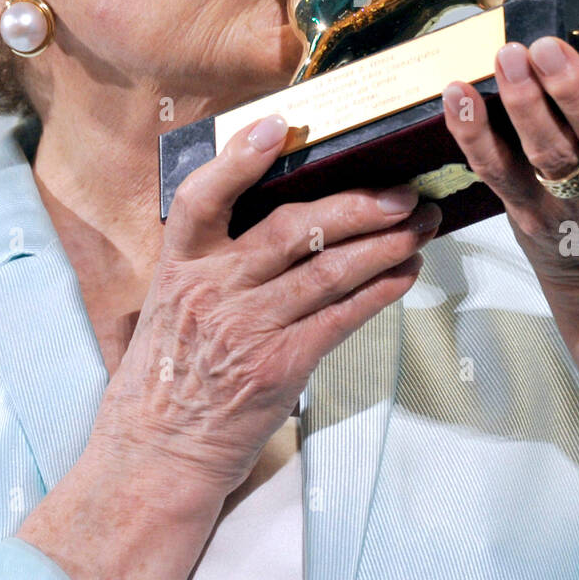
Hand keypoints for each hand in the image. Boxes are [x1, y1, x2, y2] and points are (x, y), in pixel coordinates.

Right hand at [87, 115, 440, 502]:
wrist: (157, 454)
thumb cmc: (168, 373)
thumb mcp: (170, 302)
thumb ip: (212, 257)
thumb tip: (274, 206)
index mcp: (179, 266)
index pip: (201, 197)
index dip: (239, 158)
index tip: (278, 126)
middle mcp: (214, 290)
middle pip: (292, 229)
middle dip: (357, 204)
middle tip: (402, 190)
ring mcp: (248, 328)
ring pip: (328, 270)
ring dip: (384, 244)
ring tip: (421, 224)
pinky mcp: (280, 366)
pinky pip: (341, 317)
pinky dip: (379, 291)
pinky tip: (405, 272)